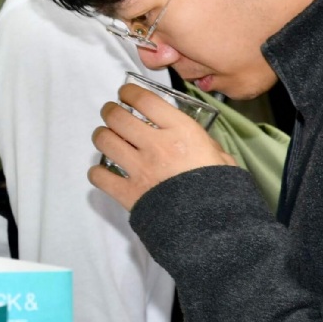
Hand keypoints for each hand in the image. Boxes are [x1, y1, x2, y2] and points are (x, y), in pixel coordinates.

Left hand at [89, 82, 235, 209]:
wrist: (216, 229)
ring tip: (108, 138)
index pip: (144, 100)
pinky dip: (98, 172)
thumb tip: (191, 137)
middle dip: (110, 111)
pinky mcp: (128, 193)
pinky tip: (106, 172)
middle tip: (112, 114)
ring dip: (102, 136)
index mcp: (181, 131)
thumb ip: (203, 143)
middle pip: (116, 117)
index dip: (129, 92)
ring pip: (103, 140)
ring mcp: (139, 169)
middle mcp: (156, 145)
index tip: (125, 93)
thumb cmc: (223, 191)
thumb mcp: (222, 157)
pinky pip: (99, 175)